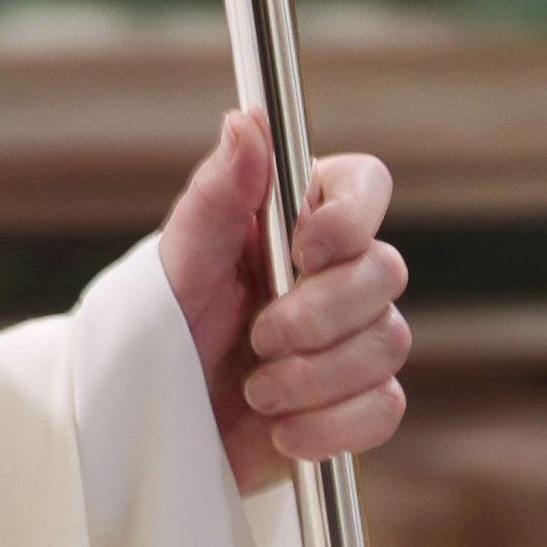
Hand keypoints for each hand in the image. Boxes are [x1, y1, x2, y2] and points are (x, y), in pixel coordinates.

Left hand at [156, 110, 409, 492]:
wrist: (156, 423)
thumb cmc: (160, 328)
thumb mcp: (180, 259)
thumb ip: (218, 194)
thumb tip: (246, 118)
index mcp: (295, 219)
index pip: (365, 183)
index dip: (350, 216)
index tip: (302, 250)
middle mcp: (334, 271)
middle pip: (385, 270)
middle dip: (319, 314)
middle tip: (258, 337)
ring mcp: (352, 337)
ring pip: (390, 342)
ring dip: (315, 376)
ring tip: (256, 391)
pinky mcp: (358, 400)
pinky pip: (385, 407)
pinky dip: (330, 423)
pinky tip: (281, 428)